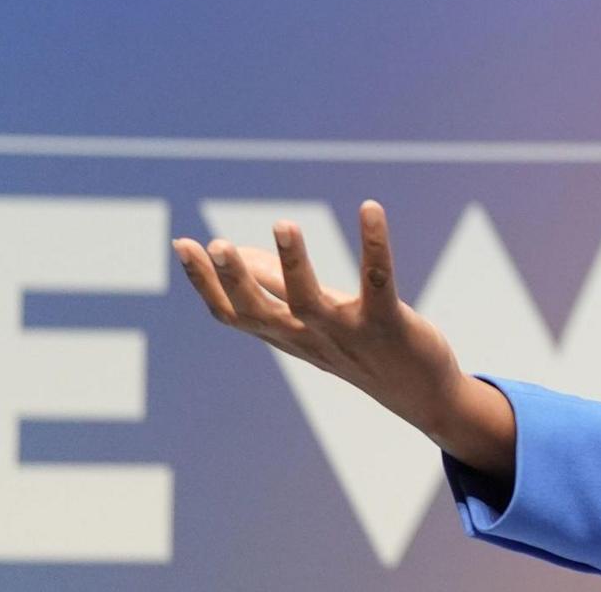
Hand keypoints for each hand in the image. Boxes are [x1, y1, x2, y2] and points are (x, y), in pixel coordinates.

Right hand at [171, 201, 486, 452]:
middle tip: (216, 243)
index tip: (182, 244)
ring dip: (293, 263)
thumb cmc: (360, 348)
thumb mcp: (312, 319)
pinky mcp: (387, 325)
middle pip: (259, 312)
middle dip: (234, 279)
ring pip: (309, 302)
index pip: (233, 313)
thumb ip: (278, 289)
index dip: (204, 282)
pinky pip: (377, 281)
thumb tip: (243, 253)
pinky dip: (373, 244)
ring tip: (284, 223)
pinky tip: (370, 208)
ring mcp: (347, 334)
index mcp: (287, 335)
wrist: (419, 393)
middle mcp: (309, 337)